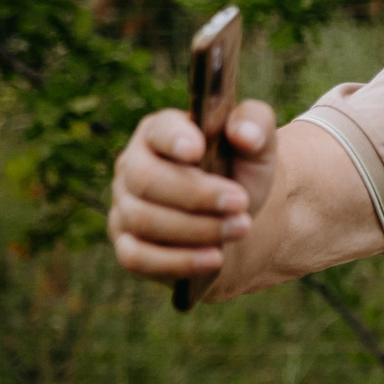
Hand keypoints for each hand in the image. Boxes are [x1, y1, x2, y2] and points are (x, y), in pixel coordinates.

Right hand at [106, 99, 277, 284]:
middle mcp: (132, 166)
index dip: (174, 139)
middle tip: (241, 202)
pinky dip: (178, 260)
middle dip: (197, 195)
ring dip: (197, 228)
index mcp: (159, 132)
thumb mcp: (258, 145)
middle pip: (146, 180)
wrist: (236, 217)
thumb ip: (256, 123)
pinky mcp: (128, 245)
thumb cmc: (240, 171)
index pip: (157, 130)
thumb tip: (244, 134)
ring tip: (241, 227)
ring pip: (143, 219)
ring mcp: (125, 207)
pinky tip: (214, 258)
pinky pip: (137, 257)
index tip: (199, 151)